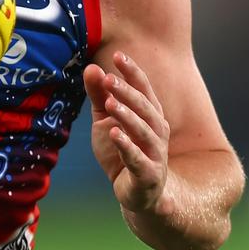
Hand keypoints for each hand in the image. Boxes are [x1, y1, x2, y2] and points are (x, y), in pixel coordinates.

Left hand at [83, 51, 171, 213]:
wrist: (137, 194)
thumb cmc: (122, 151)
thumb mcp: (105, 121)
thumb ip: (99, 96)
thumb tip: (91, 68)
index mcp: (149, 114)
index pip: (143, 88)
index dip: (132, 72)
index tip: (118, 55)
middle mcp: (157, 131)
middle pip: (144, 106)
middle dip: (127, 91)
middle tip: (108, 78)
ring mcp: (155, 153)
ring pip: (144, 131)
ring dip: (127, 116)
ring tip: (110, 104)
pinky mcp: (149, 175)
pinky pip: (138, 159)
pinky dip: (127, 147)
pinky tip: (114, 135)